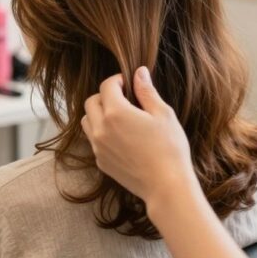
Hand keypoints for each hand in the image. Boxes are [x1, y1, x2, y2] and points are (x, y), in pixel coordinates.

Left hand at [81, 67, 194, 204]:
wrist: (166, 185)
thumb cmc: (169, 148)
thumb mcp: (163, 114)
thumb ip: (147, 91)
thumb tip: (139, 72)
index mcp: (116, 113)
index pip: (106, 86)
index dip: (117, 80)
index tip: (129, 82)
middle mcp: (101, 129)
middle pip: (91, 102)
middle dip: (105, 95)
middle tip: (125, 98)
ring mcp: (98, 147)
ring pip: (87, 121)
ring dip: (99, 114)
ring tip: (121, 117)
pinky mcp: (101, 162)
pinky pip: (94, 140)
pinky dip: (102, 132)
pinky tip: (123, 137)